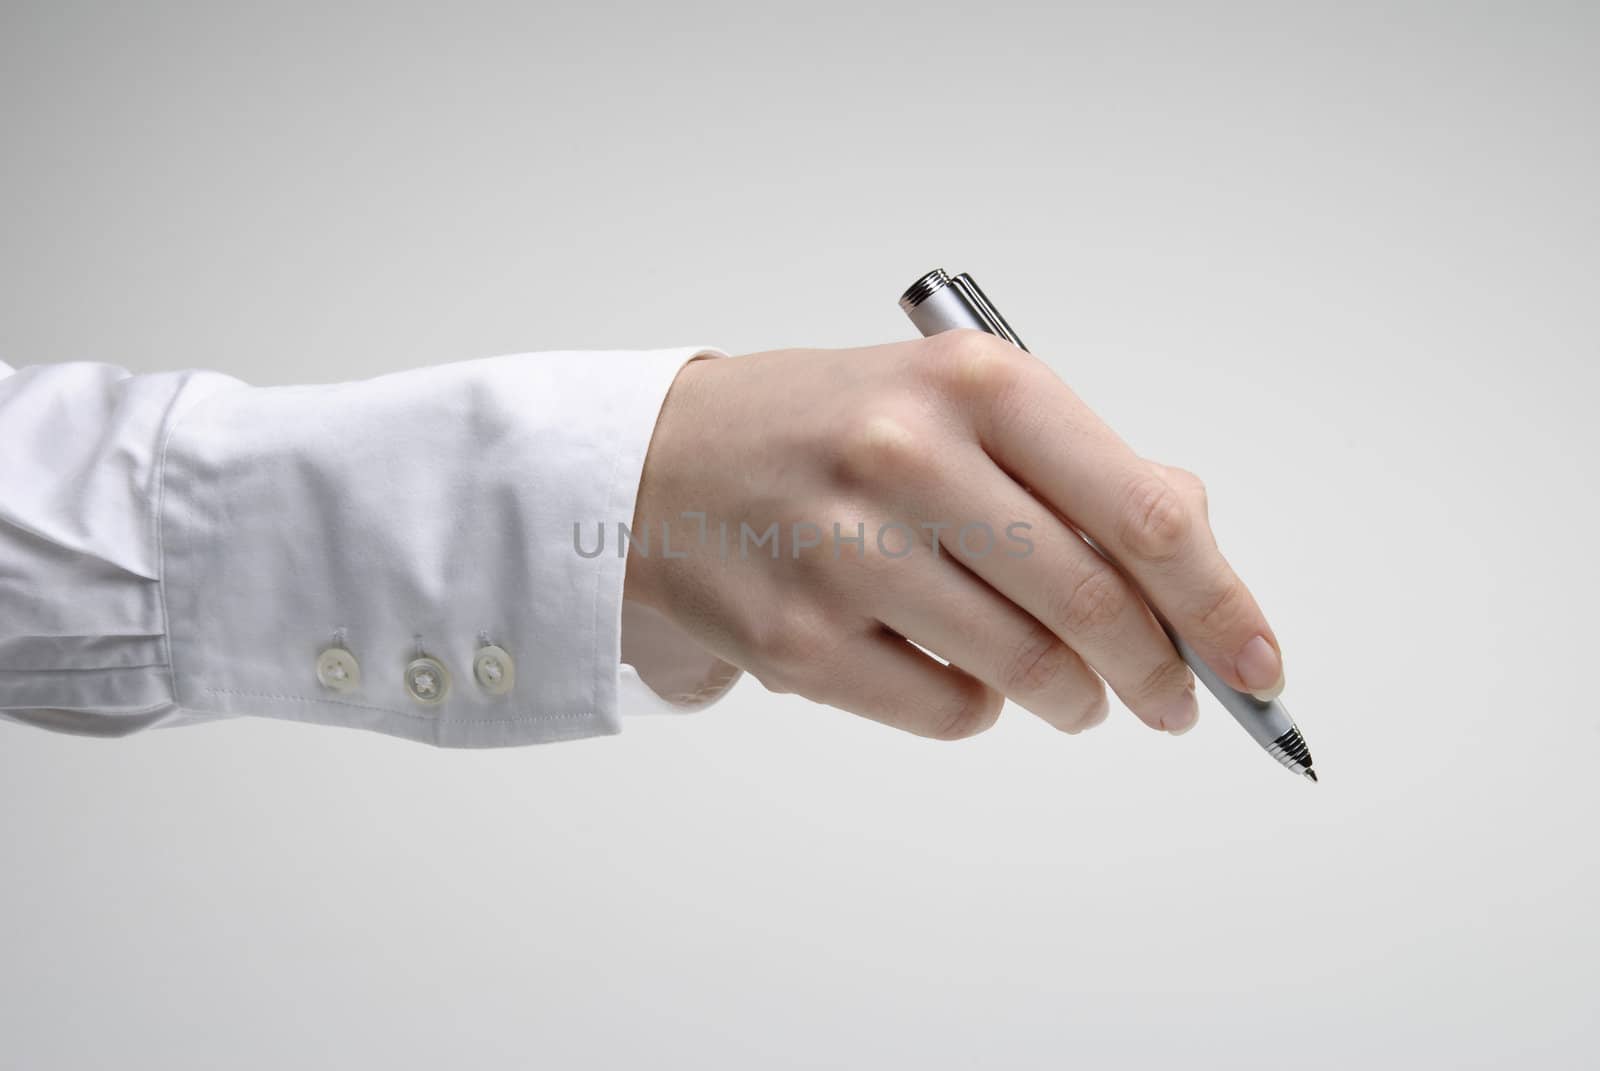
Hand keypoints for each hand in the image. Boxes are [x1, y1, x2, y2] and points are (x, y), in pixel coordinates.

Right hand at [624, 331, 1284, 740]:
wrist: (659, 464)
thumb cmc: (827, 427)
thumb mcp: (955, 401)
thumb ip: (1083, 467)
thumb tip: (1195, 552)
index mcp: (973, 385)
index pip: (1141, 512)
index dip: (1218, 602)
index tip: (1259, 662)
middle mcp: (908, 458)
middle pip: (1094, 605)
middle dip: (1157, 674)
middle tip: (1174, 701)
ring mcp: (843, 554)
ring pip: (1026, 673)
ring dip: (1069, 697)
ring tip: (1062, 686)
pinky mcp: (796, 640)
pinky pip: (948, 713)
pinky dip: (977, 707)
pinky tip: (951, 665)